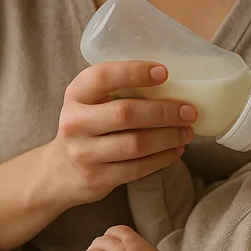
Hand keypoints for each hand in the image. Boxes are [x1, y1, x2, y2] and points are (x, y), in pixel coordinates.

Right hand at [46, 61, 195, 204]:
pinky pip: (137, 168)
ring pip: (135, 144)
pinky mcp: (97, 178)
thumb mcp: (91, 101)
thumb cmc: (88, 126)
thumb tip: (173, 84)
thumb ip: (119, 90)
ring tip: (187, 132)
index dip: (133, 72)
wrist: (60, 170)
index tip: (164, 72)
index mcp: (76, 95)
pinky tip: (176, 150)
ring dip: (168, 137)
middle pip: (125, 113)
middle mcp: (75, 123)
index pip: (102, 76)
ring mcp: (84, 153)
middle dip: (163, 112)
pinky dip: (162, 158)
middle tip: (190, 111)